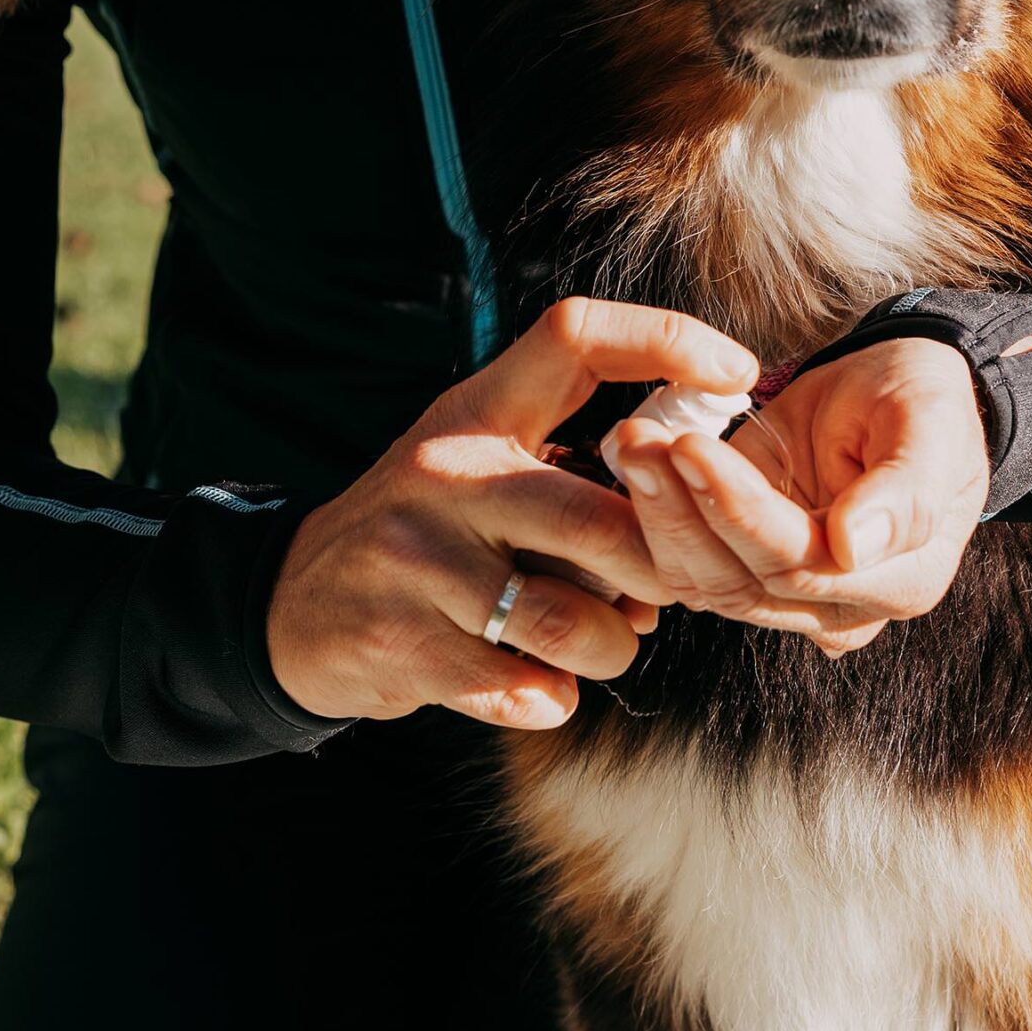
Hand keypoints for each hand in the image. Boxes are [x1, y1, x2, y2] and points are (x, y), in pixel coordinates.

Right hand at [265, 298, 758, 729]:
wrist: (294, 604)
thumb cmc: (431, 532)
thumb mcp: (483, 464)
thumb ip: (576, 476)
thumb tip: (688, 527)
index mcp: (479, 411)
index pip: (575, 333)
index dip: (666, 340)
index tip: (737, 375)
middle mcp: (447, 470)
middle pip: (599, 521)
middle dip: (654, 576)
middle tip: (657, 594)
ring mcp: (417, 557)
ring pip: (570, 623)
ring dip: (608, 648)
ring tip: (594, 644)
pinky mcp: (400, 639)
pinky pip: (522, 688)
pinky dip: (550, 697)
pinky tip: (534, 682)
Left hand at [610, 336, 993, 655]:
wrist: (898, 393)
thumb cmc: (924, 404)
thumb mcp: (931, 425)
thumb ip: (904, 492)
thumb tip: (852, 548)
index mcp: (902, 578)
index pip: (801, 561)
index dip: (740, 510)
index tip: (690, 447)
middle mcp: (843, 605)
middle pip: (743, 581)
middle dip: (684, 508)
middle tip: (640, 440)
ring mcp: (789, 595)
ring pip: (706, 583)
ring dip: (660, 516)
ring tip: (632, 445)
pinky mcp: (746, 569)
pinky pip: (689, 568)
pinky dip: (655, 522)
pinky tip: (635, 466)